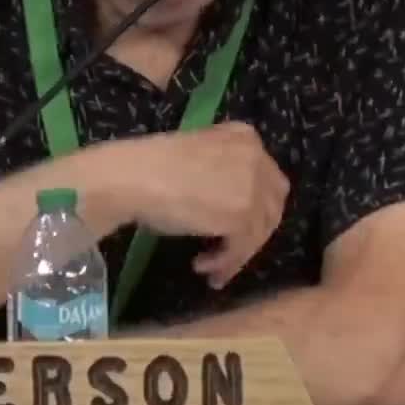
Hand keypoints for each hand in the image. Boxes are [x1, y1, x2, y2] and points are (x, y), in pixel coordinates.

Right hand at [101, 122, 288, 289]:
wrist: (133, 176)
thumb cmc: (152, 165)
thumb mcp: (200, 154)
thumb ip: (225, 171)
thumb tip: (230, 205)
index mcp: (246, 137)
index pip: (267, 179)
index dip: (255, 207)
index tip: (234, 226)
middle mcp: (256, 159)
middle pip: (271, 206)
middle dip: (253, 232)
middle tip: (229, 251)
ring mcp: (253, 188)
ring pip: (258, 232)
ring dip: (236, 254)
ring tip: (210, 267)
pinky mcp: (242, 217)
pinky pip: (242, 249)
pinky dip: (226, 263)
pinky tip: (204, 267)